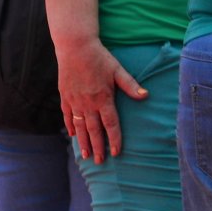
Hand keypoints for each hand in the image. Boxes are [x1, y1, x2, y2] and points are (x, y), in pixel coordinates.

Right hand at [56, 38, 145, 163]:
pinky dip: (70, 128)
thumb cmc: (100, 58)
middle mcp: (88, 103)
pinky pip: (67, 117)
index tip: (116, 153)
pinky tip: (73, 137)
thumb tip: (145, 95)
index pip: (110, 124)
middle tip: (100, 162)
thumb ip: (130, 85)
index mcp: (103, 98)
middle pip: (94, 130)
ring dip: (83, 142)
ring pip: (79, 127)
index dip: (114, 139)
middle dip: (98, 147)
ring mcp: (75, 101)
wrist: (75, 49)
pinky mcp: (65, 97)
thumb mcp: (118, 70)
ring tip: (86, 156)